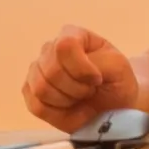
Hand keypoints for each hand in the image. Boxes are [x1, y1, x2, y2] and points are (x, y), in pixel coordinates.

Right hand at [22, 25, 139, 132]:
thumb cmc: (116, 82)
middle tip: (91, 91)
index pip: (65, 45)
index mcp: (73, 35)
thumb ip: (99, 62)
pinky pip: (36, 106)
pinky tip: (70, 108)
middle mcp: (50, 49)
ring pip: (41, 89)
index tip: (98, 79)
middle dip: (77, 88)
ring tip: (81, 98)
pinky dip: (58, 113)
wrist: (112, 108)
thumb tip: (74, 73)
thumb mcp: (119, 67)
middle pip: (52, 70)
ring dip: (67, 100)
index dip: (81, 68)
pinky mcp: (30, 93)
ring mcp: (37, 71)